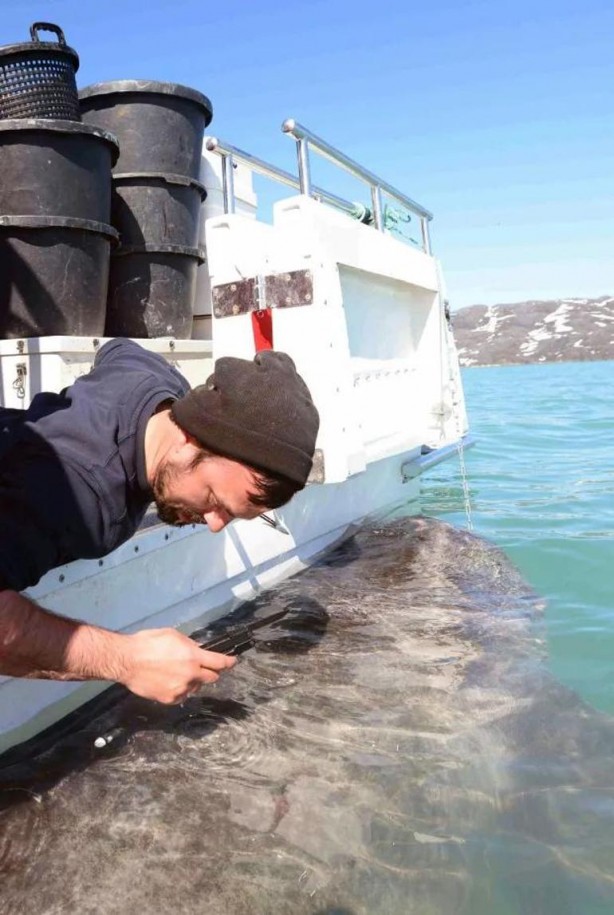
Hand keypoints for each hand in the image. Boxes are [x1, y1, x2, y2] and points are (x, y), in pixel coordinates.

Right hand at [119, 627, 235, 703]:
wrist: (127, 660)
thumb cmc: (148, 643)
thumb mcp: (173, 636)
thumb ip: (190, 645)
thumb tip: (198, 650)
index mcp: (193, 656)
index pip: (219, 662)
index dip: (229, 662)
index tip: (233, 662)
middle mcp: (190, 674)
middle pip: (211, 677)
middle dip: (209, 671)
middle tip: (201, 666)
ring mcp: (180, 688)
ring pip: (195, 686)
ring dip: (192, 680)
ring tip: (175, 672)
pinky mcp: (169, 699)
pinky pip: (182, 695)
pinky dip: (179, 689)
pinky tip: (167, 681)